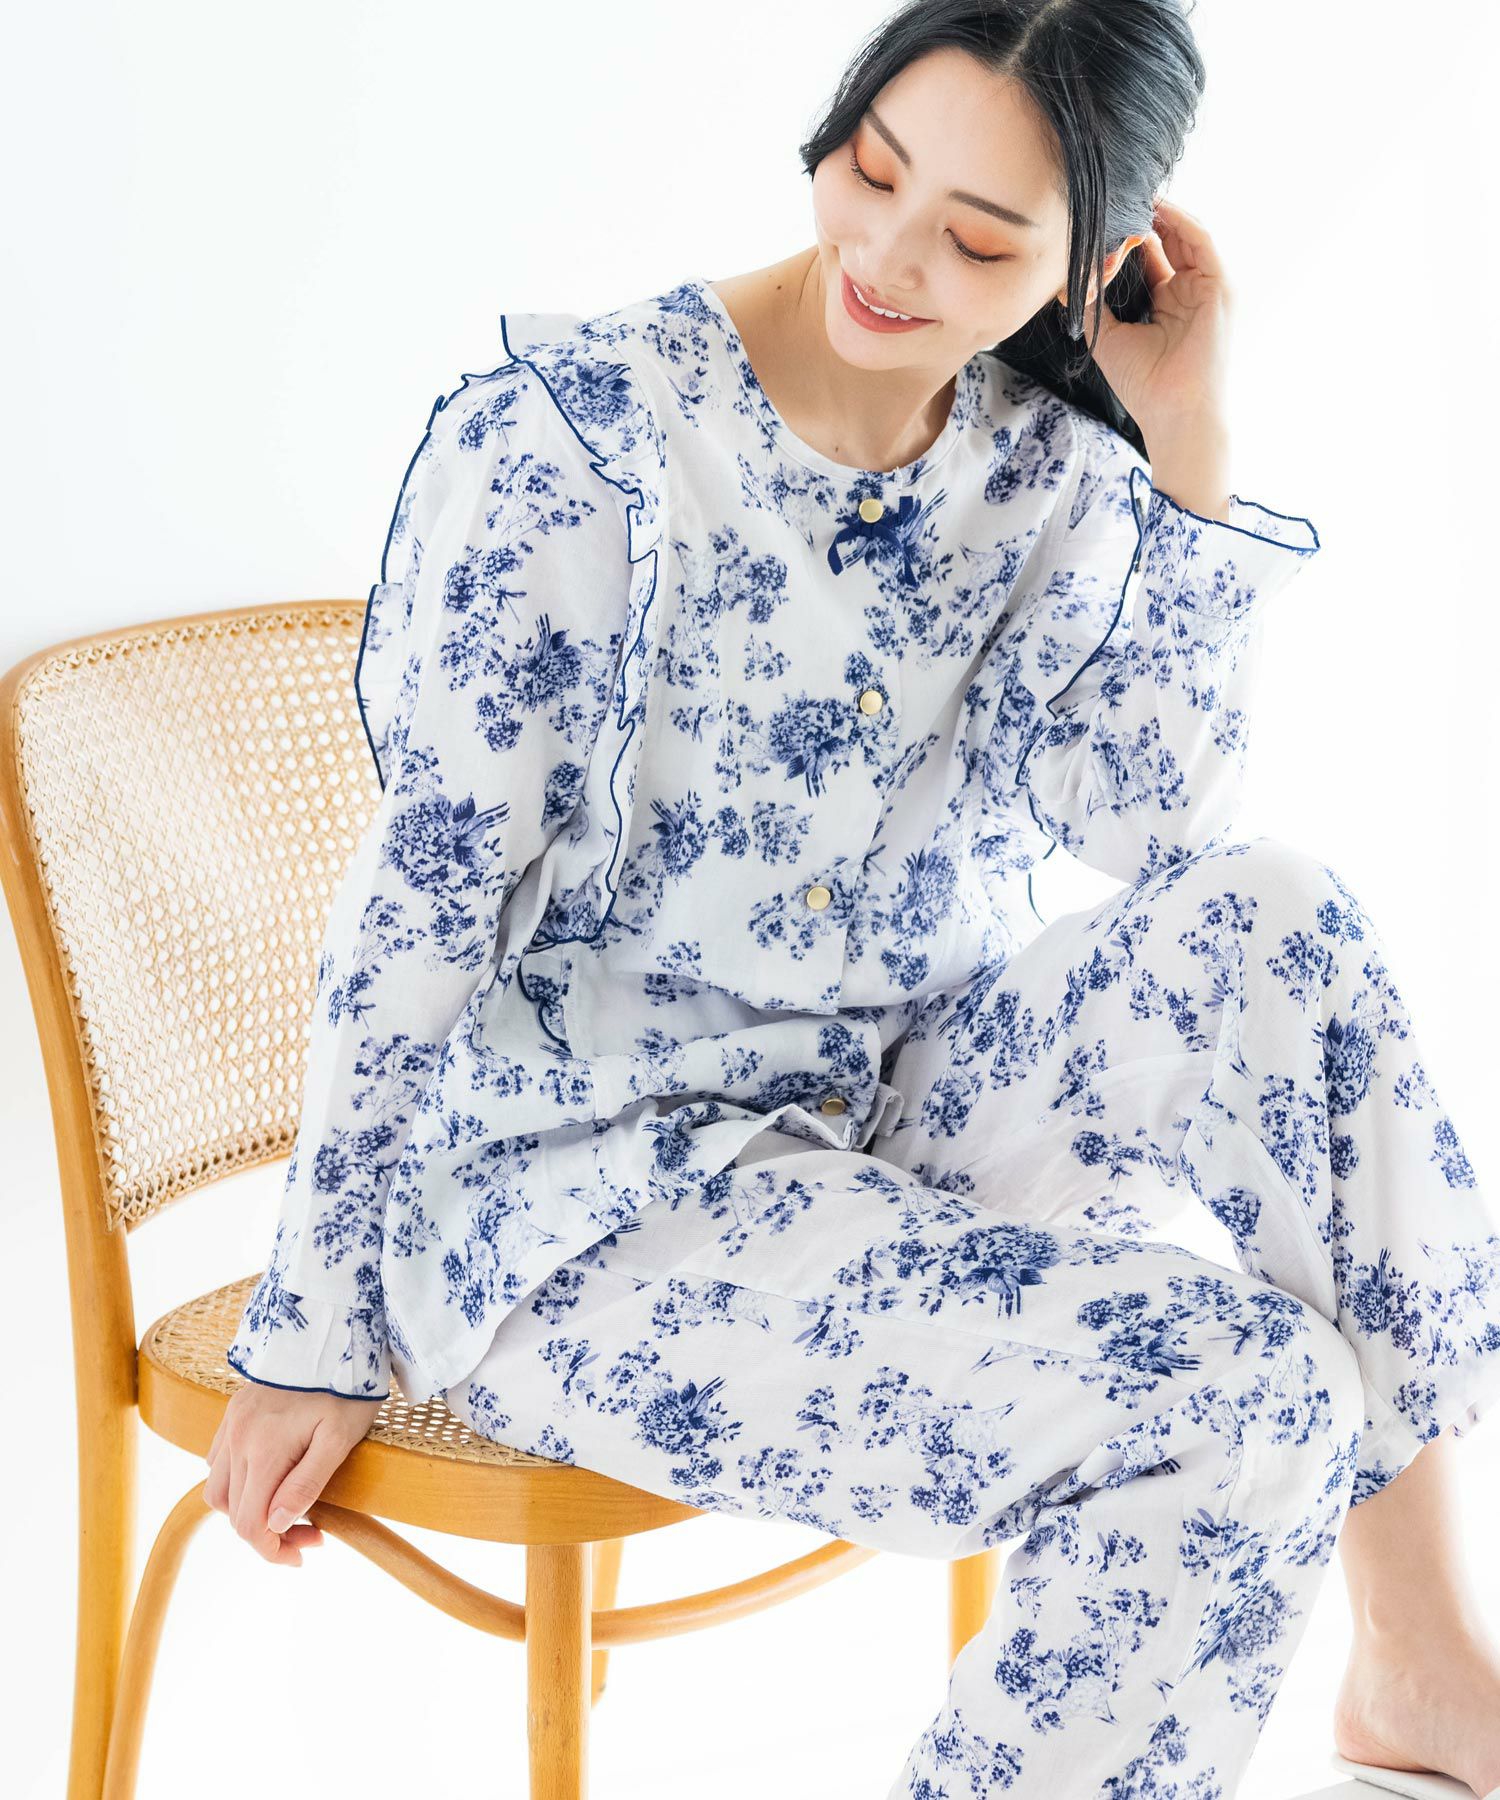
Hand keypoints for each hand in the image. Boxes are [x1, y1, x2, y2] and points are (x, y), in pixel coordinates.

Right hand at [203, 1382, 382, 1565]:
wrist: (331, 1333)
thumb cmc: (345, 1388)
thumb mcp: (339, 1439)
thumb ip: (306, 1484)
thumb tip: (274, 1525)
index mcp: (264, 1450)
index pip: (250, 1524)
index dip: (273, 1551)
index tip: (303, 1554)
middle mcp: (238, 1439)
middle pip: (232, 1513)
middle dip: (267, 1534)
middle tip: (312, 1533)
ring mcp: (232, 1424)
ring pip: (218, 1490)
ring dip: (247, 1510)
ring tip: (287, 1510)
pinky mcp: (233, 1412)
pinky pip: (218, 1461)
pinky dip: (238, 1482)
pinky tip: (271, 1479)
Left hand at [1086, 195, 1233, 455]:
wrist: (1175, 413)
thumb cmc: (1144, 385)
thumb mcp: (1107, 338)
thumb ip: (1091, 307)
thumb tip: (1063, 282)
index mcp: (1167, 302)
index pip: (1150, 256)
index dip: (1129, 236)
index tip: (1103, 218)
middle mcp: (1188, 290)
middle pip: (1169, 239)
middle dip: (1144, 216)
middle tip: (1116, 196)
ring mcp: (1206, 286)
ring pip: (1185, 234)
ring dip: (1160, 212)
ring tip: (1132, 193)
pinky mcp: (1219, 285)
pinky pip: (1200, 240)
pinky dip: (1179, 220)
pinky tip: (1156, 207)